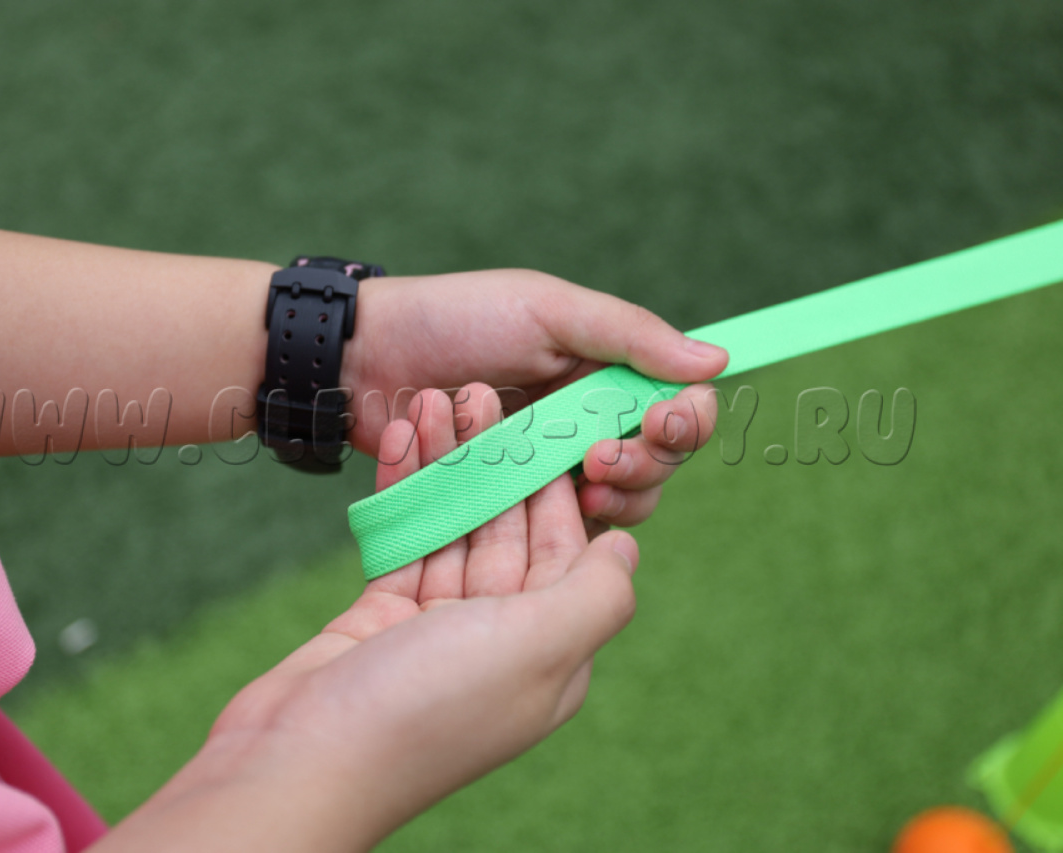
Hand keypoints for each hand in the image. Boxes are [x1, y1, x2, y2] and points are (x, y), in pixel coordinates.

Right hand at [132, 386, 641, 851]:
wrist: (300, 759)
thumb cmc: (427, 704)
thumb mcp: (536, 647)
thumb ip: (595, 594)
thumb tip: (627, 544)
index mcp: (550, 653)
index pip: (570, 552)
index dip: (559, 484)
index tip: (546, 418)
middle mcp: (500, 641)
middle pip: (508, 533)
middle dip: (498, 462)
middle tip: (479, 392)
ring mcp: (437, 631)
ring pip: (453, 529)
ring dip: (448, 465)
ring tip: (436, 399)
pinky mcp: (380, 618)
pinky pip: (405, 541)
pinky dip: (405, 492)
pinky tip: (402, 439)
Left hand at [343, 270, 724, 530]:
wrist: (364, 360)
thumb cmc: (454, 321)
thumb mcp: (547, 310)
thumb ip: (629, 335)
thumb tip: (718, 361)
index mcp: (605, 370)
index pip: (678, 406)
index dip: (684, 423)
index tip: (661, 424)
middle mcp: (588, 421)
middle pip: (657, 465)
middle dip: (644, 466)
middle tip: (601, 460)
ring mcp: (550, 467)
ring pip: (617, 506)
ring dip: (612, 501)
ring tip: (577, 489)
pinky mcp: (513, 505)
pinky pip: (559, 534)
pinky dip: (561, 524)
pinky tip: (537, 509)